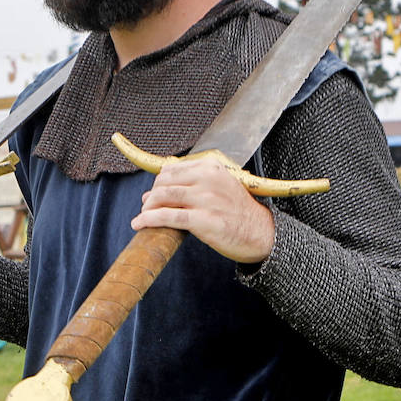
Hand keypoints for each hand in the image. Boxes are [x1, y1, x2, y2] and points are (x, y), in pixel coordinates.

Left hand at [130, 156, 274, 263]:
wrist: (261, 233)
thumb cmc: (238, 211)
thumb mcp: (222, 185)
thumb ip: (196, 179)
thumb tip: (160, 177)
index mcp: (212, 167)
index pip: (173, 169)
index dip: (158, 182)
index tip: (153, 193)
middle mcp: (208, 179)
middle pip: (165, 182)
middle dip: (151, 195)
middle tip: (146, 206)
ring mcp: (206, 199)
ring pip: (163, 197)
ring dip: (147, 208)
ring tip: (142, 216)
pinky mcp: (204, 219)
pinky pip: (168, 217)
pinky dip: (148, 220)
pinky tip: (139, 224)